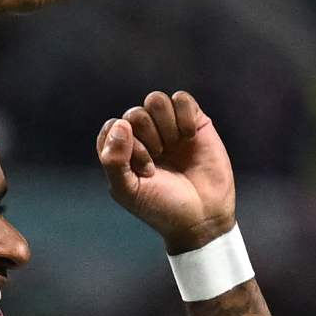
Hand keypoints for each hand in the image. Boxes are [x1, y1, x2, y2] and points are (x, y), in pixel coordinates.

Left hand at [95, 89, 236, 247]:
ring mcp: (168, 127)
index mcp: (123, 151)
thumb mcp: (129, 191)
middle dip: (148, 139)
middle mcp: (144, 135)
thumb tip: (120, 124)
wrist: (203, 216)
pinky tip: (190, 137)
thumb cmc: (162, 207)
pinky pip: (181, 98)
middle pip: (135, 113)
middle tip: (161, 161)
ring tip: (175, 146)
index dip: (126, 145)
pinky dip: (184, 116)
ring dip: (165, 125)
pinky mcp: (193, 121)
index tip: (143, 171)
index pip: (112, 127)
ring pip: (155, 100)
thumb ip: (113, 161)